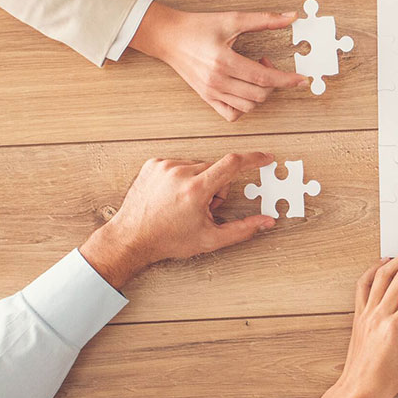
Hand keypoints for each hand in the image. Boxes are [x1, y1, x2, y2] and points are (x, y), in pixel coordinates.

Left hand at [78, 152, 277, 288]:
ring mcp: (164, 166)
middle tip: (204, 208)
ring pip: (199, 166)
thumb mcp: (210, 239)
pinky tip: (174, 195)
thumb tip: (266, 222)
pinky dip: (182, 177)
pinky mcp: (153, 164)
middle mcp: (179, 173)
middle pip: (216, 169)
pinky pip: (180, 164)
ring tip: (185, 203)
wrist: (130, 239)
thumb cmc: (167, 240)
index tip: (265, 157)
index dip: (253, 159)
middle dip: (217, 187)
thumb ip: (243, 229)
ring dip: (200, 181)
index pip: (233, 164)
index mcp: (196, 189)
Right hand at [128, 1, 307, 121]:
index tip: (301, 79)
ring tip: (254, 74)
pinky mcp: (207, 98)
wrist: (169, 36)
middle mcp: (217, 81)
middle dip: (273, 83)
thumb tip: (291, 17)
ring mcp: (211, 92)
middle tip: (266, 63)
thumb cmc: (198, 26)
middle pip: (259, 95)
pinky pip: (232, 114)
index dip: (287, 80)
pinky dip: (244, 107)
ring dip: (260, 94)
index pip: (264, 78)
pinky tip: (245, 90)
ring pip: (248, 107)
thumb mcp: (232, 19)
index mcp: (224, 62)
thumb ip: (264, 19)